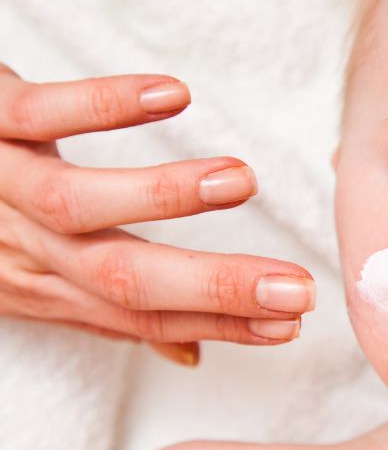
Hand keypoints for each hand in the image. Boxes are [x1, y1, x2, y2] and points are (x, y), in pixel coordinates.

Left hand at [0, 64, 316, 365]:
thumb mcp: (34, 270)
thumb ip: (110, 303)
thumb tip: (189, 354)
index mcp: (43, 285)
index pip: (142, 319)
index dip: (218, 326)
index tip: (291, 326)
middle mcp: (23, 247)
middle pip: (122, 281)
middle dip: (215, 289)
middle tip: (295, 291)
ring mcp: (0, 182)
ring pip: (79, 207)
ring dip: (165, 198)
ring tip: (242, 183)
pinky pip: (41, 113)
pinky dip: (104, 106)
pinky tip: (172, 95)